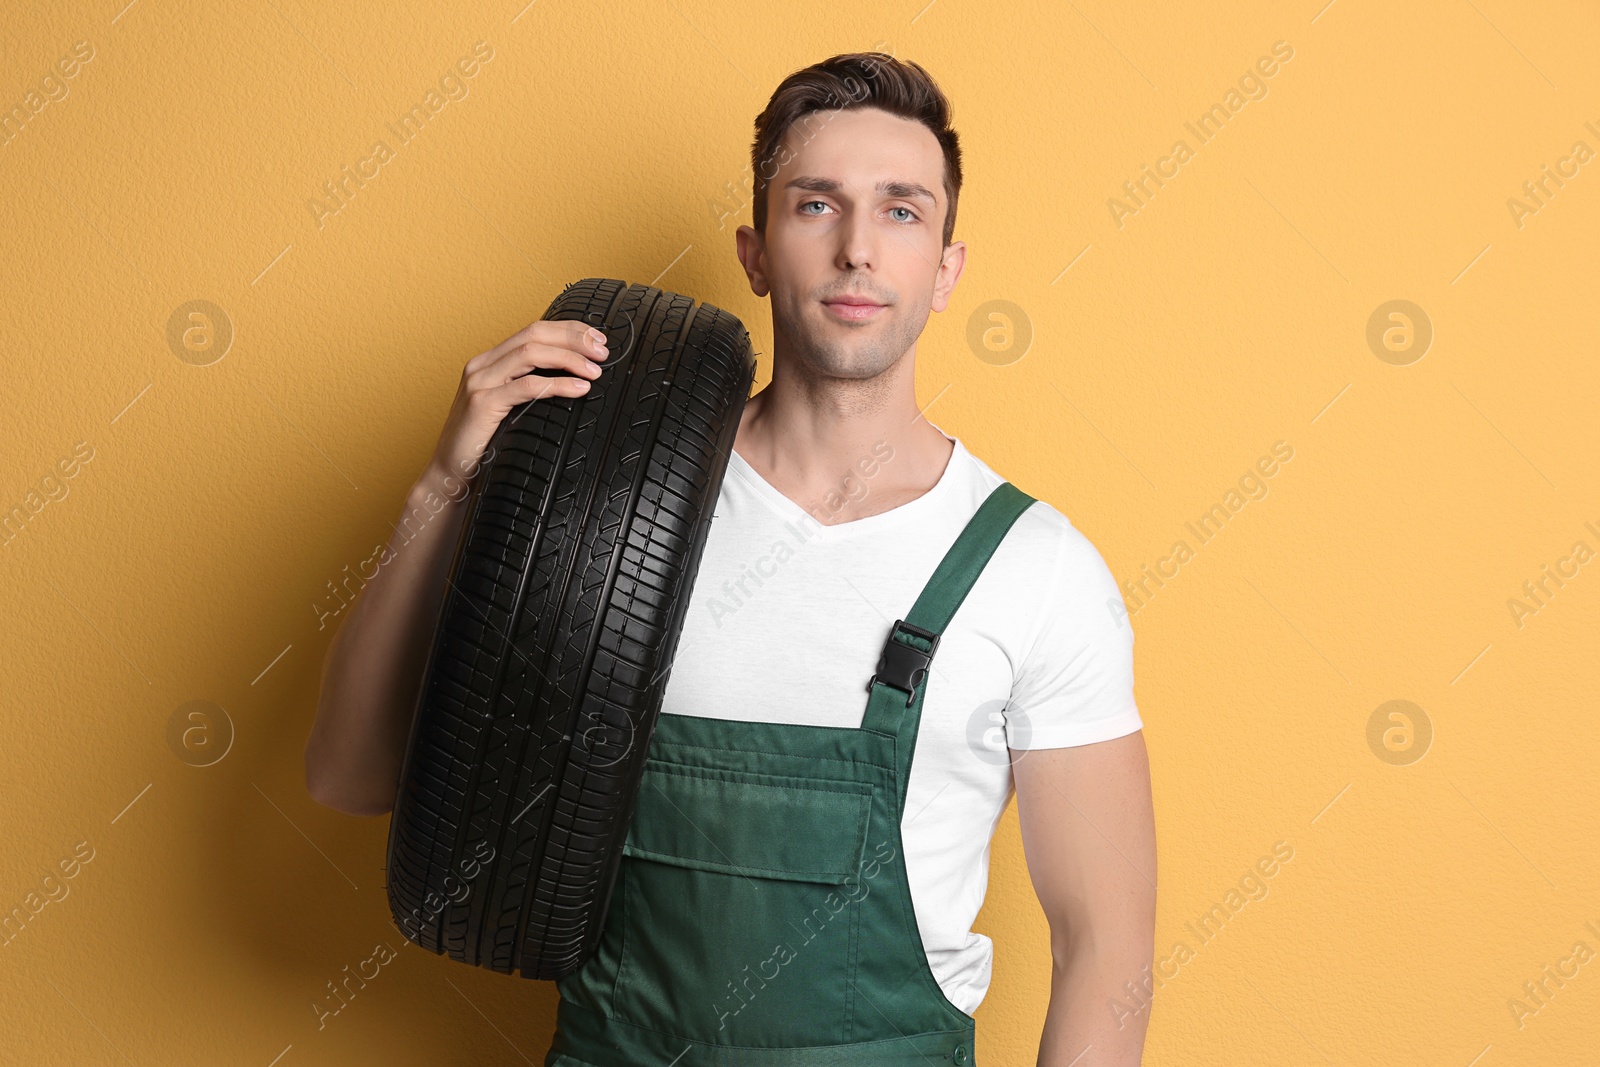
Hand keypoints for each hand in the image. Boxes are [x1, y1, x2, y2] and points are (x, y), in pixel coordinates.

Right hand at [424, 319, 608, 488]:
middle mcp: (482, 365)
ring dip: (569, 358)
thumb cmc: (483, 445)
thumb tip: (573, 379)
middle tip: (602, 350)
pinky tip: (579, 388)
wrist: (450, 474)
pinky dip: (557, 384)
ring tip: (595, 370)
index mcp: (489, 362)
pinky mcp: (482, 403)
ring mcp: (480, 382)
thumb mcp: (508, 409)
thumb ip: (529, 390)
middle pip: (534, 334)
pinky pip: (527, 387)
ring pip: (531, 353)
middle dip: (573, 338)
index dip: (568, 330)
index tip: (597, 338)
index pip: (533, 331)